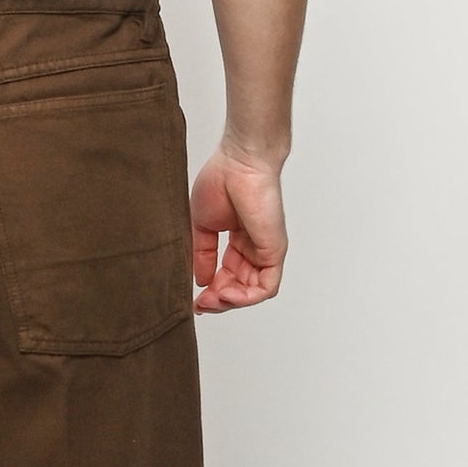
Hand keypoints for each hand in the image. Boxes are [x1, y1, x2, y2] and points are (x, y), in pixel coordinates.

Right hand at [190, 145, 287, 311]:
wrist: (239, 162)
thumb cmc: (222, 180)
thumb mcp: (203, 225)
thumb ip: (202, 254)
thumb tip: (200, 280)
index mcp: (239, 241)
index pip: (227, 276)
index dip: (210, 292)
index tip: (193, 300)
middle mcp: (254, 248)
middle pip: (239, 288)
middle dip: (218, 301)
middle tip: (200, 304)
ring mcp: (266, 251)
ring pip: (252, 292)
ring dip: (230, 302)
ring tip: (210, 299)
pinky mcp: (274, 251)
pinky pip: (266, 288)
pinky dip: (245, 298)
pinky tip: (224, 293)